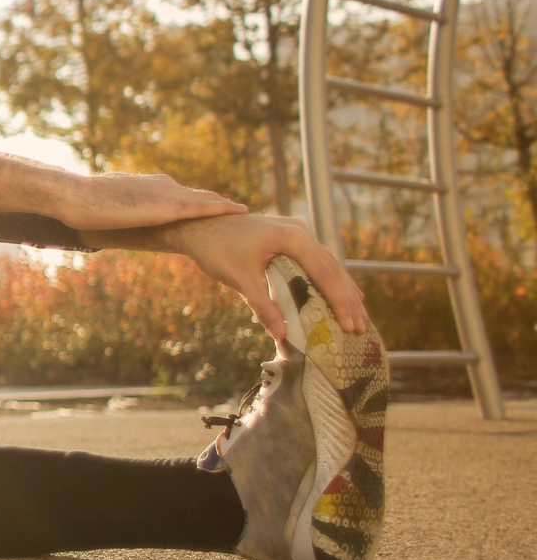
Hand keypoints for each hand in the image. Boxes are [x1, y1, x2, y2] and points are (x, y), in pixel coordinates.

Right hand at [54, 171, 247, 231]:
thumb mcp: (107, 207)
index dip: (201, 203)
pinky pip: (202, 207)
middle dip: (219, 205)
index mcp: (150, 187)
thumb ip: (119, 212)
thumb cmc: (84, 204)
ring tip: (246, 212)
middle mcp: (164, 186)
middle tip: (241, 212)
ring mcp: (166, 195)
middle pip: (200, 196)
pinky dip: (223, 209)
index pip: (183, 196)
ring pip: (206, 200)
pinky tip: (240, 211)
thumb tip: (111, 222)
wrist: (76, 196)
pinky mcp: (167, 207)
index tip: (218, 209)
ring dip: (226, 207)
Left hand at [165, 213, 369, 338]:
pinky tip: (342, 294)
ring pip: (328, 264)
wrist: (197, 224)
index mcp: (292, 237)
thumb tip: (282, 335)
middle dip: (347, 300)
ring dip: (342, 290)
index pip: (324, 274)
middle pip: (332, 269)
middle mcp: (300, 230)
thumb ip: (262, 306)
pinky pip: (317, 260)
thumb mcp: (239, 279)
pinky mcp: (289, 236)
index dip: (339, 302)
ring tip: (358, 316)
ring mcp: (296, 231)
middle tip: (361, 327)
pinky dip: (329, 279)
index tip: (351, 326)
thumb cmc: (216, 249)